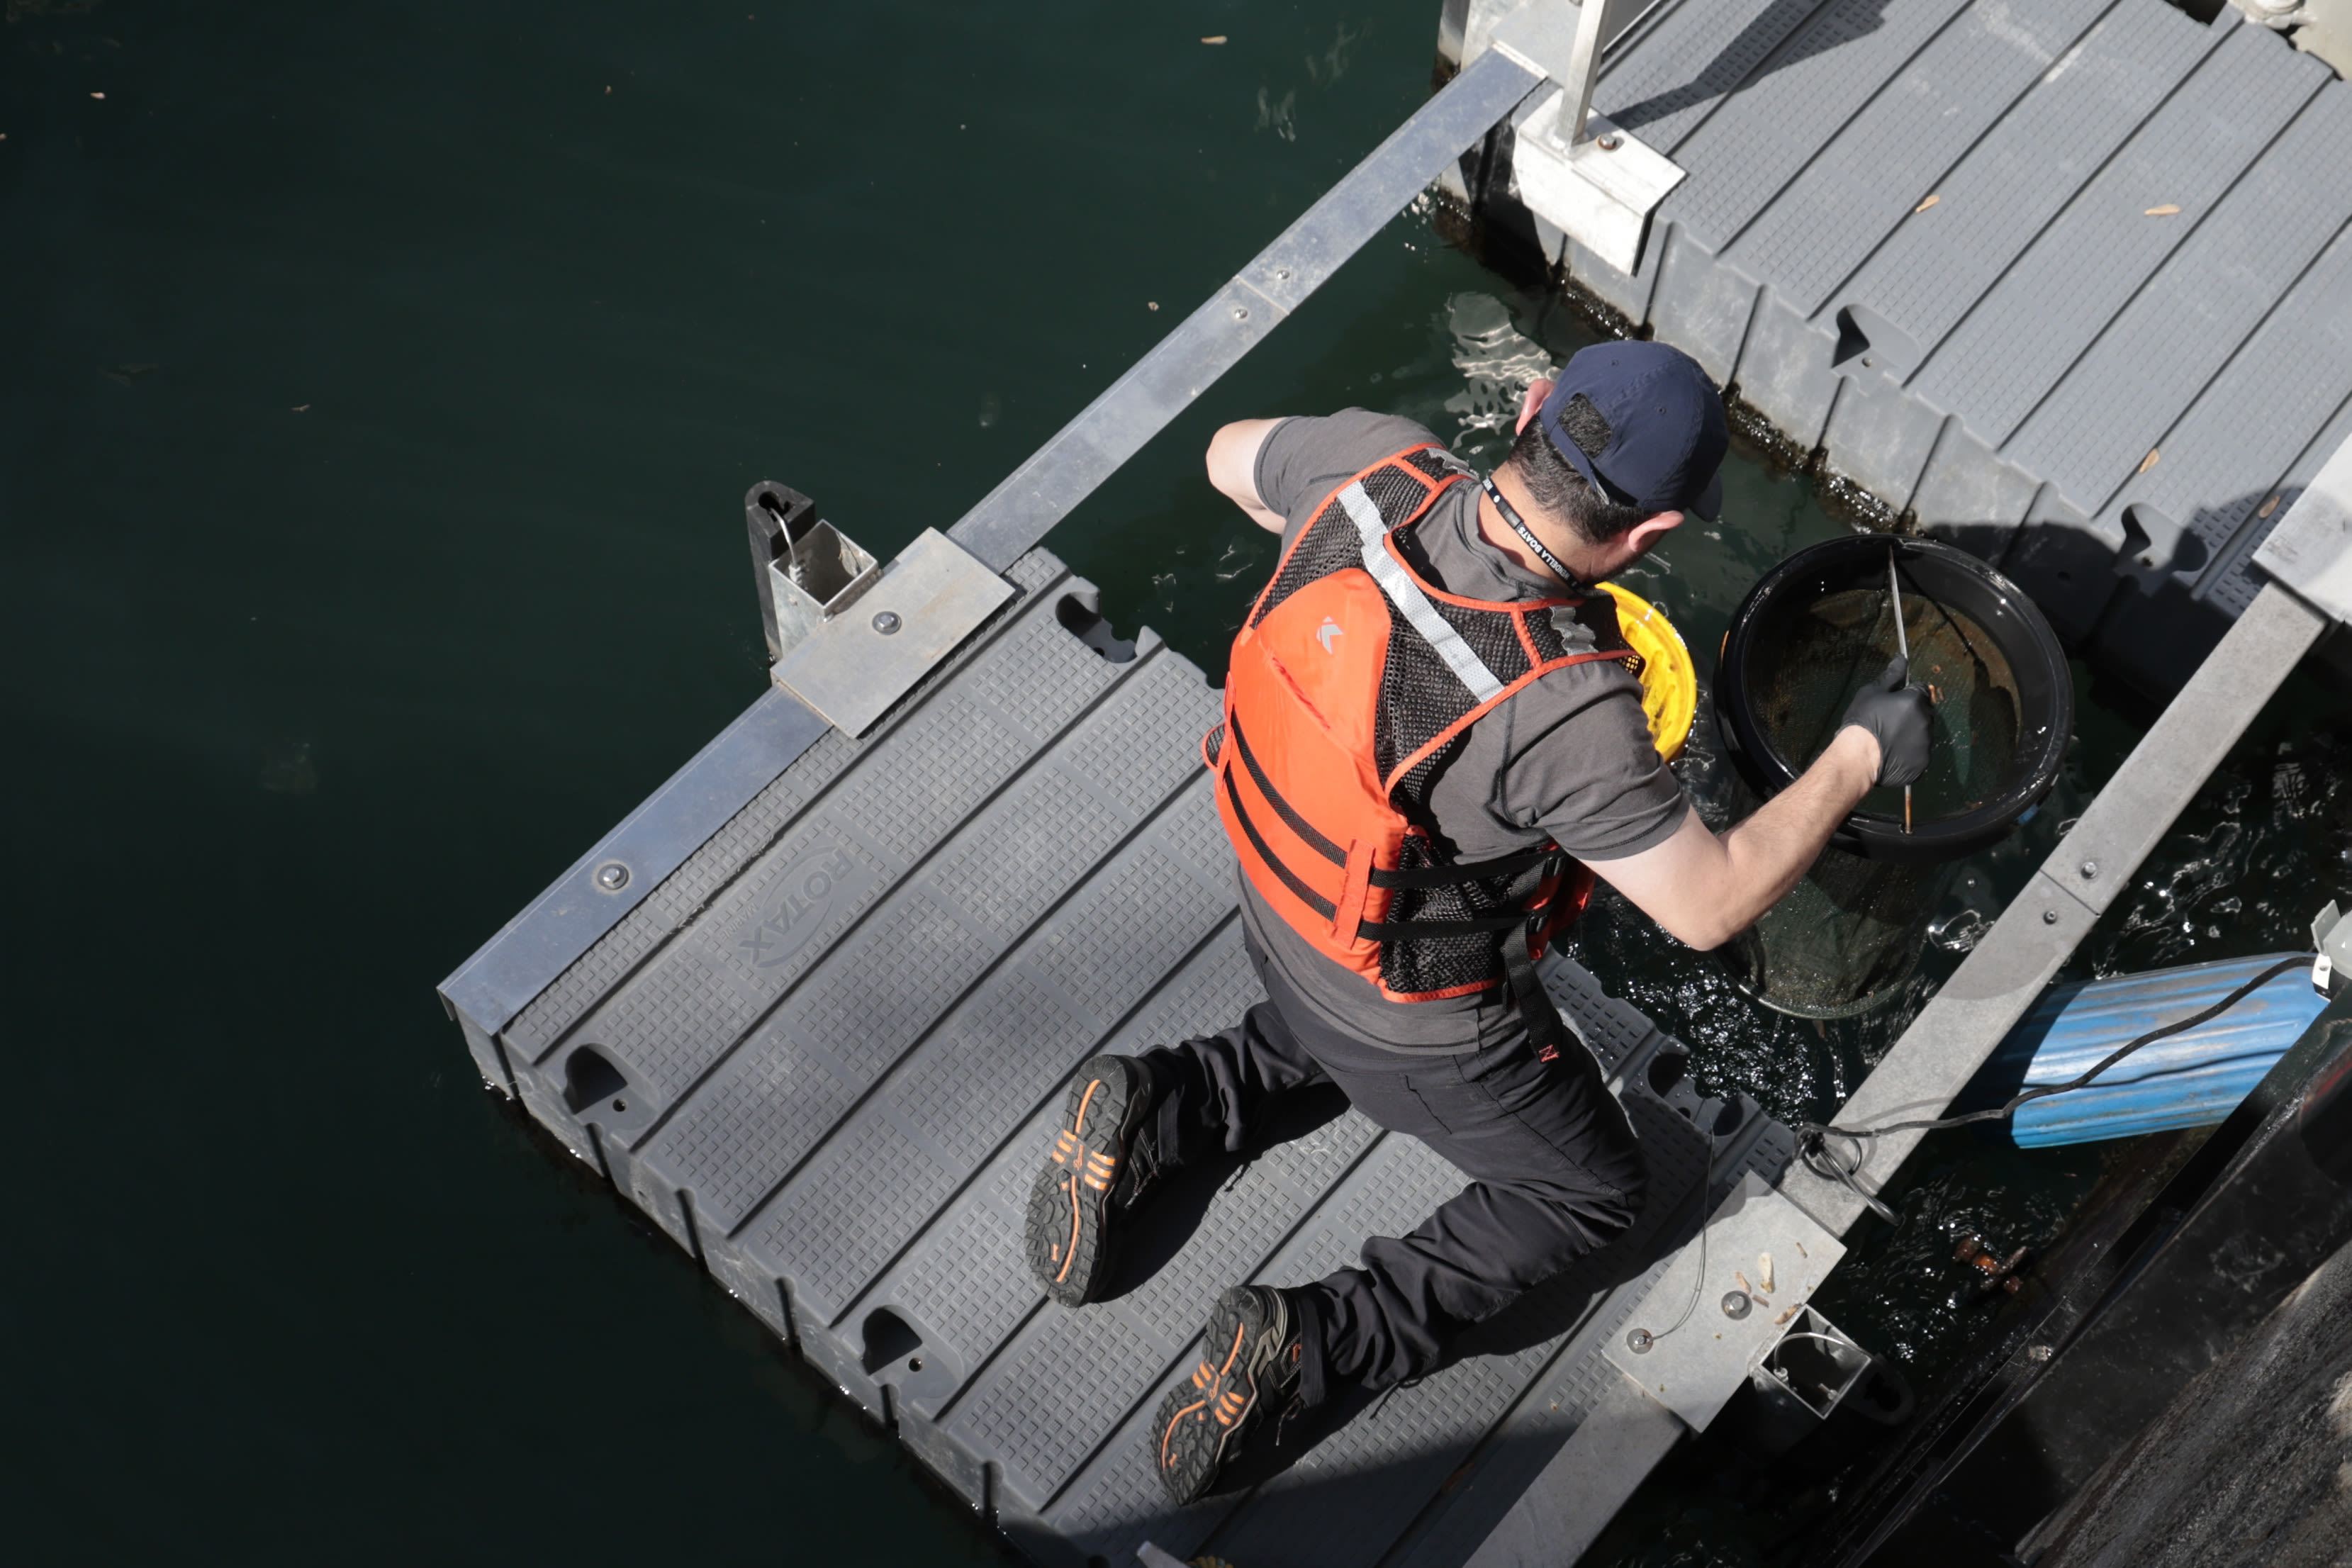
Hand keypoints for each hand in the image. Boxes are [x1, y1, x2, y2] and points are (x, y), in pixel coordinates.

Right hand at [1839, 656, 1932, 786]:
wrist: (1858, 758)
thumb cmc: (1862, 721)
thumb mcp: (1871, 692)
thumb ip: (1891, 675)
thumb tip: (1902, 658)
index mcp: (1916, 701)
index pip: (1921, 690)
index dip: (1907, 694)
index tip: (1893, 703)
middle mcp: (1926, 721)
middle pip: (1924, 711)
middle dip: (1912, 713)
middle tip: (1889, 722)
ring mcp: (1926, 744)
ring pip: (1923, 733)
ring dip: (1912, 733)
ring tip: (1890, 740)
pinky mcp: (1923, 762)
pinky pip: (1919, 753)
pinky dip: (1910, 753)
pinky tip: (1893, 753)